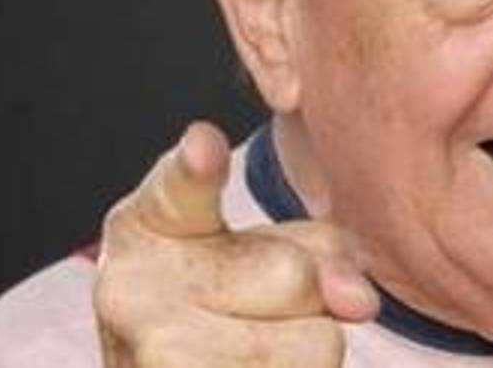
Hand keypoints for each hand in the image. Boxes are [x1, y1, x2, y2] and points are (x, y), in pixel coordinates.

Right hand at [93, 122, 377, 366]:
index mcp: (149, 224)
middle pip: (291, 275)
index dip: (196, 168)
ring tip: (262, 347)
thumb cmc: (228, 300)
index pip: (178, 190)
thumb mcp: (271, 248)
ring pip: (312, 343)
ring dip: (311, 348)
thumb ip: (323, 248)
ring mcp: (154, 356)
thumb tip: (359, 301)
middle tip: (262, 307)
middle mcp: (133, 289)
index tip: (205, 146)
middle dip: (309, 294)